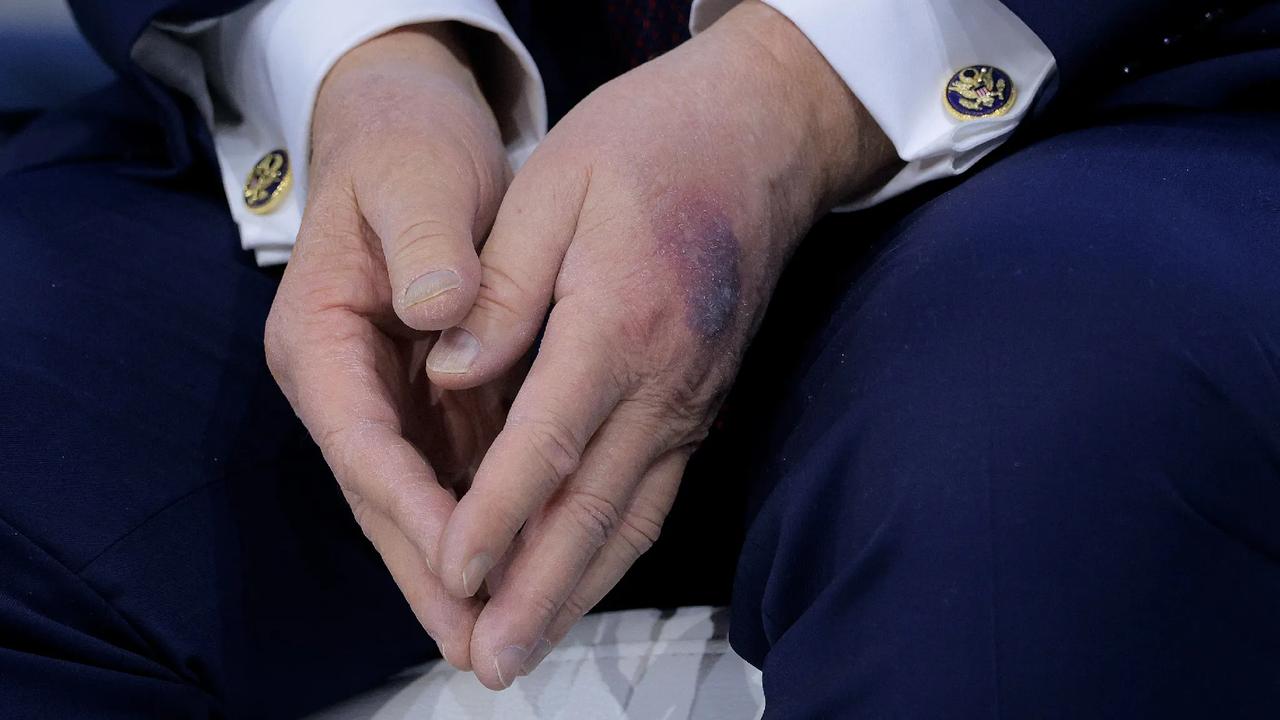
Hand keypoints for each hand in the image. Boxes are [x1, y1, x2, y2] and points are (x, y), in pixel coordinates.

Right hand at [263, 25, 512, 668]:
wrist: (411, 133)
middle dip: (432, 571)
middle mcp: (347, 384)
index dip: (409, 508)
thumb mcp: (412, 181)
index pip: (362, 443)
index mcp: (320, 340)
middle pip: (385, 496)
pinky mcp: (434, 397)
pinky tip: (528, 563)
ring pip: (423, 499)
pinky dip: (489, 520)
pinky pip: (459, 473)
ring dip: (461, 566)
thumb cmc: (405, 151)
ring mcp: (390, 397)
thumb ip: (423, 244)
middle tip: (479, 643)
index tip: (462, 561)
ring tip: (507, 630)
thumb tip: (441, 308)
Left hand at [424, 1, 896, 687]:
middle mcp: (665, 379)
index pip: (548, 444)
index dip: (495, 518)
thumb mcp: (557, 182)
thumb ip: (505, 286)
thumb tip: (452, 373)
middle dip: (538, 594)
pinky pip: (656, 493)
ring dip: (577, 591)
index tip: (449, 575)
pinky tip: (581, 580)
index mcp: (620, 321)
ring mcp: (691, 398)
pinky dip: (614, 551)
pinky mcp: (699, 401)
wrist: (763, 134)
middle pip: (595, 509)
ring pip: (632, 516)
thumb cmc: (652, 144)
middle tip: (492, 662)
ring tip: (528, 648)